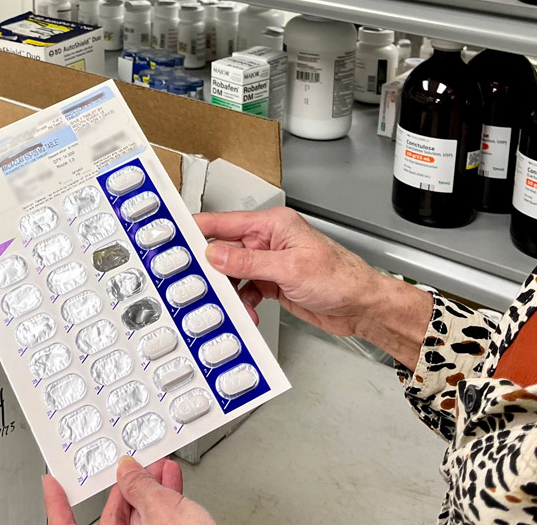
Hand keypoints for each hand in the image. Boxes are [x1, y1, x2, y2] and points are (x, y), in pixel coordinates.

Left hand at [44, 456, 213, 524]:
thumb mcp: (164, 514)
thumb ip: (142, 489)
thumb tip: (129, 471)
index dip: (58, 505)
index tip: (52, 484)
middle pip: (114, 521)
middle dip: (128, 488)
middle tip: (136, 466)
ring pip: (141, 523)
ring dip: (152, 493)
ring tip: (162, 470)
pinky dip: (165, 507)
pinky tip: (172, 487)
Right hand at [197, 207, 424, 339]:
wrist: (363, 307)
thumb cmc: (341, 278)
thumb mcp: (289, 269)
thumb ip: (248, 261)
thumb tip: (215, 254)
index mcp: (273, 225)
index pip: (225, 222)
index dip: (198, 228)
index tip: (173, 234)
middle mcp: (269, 241)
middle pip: (225, 251)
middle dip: (210, 268)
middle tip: (190, 281)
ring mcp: (270, 263)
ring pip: (233, 274)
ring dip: (227, 292)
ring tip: (223, 304)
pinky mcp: (273, 284)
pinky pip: (246, 291)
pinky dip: (241, 304)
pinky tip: (244, 314)